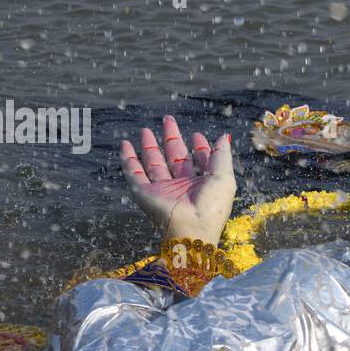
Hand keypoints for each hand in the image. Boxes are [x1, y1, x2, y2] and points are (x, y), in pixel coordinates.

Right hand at [120, 116, 235, 245]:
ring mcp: (162, 189)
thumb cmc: (211, 207)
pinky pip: (133, 173)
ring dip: (149, 146)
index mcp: (201, 184)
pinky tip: (125, 145)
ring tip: (146, 129)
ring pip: (153, 163)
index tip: (196, 135)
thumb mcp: (223, 178)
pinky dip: (128, 160)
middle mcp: (181, 186)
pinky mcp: (144, 193)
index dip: (198, 148)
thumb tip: (224, 137)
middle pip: (174, 157)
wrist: (191, 230)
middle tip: (168, 120)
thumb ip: (222, 156)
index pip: (197, 162)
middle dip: (171, 139)